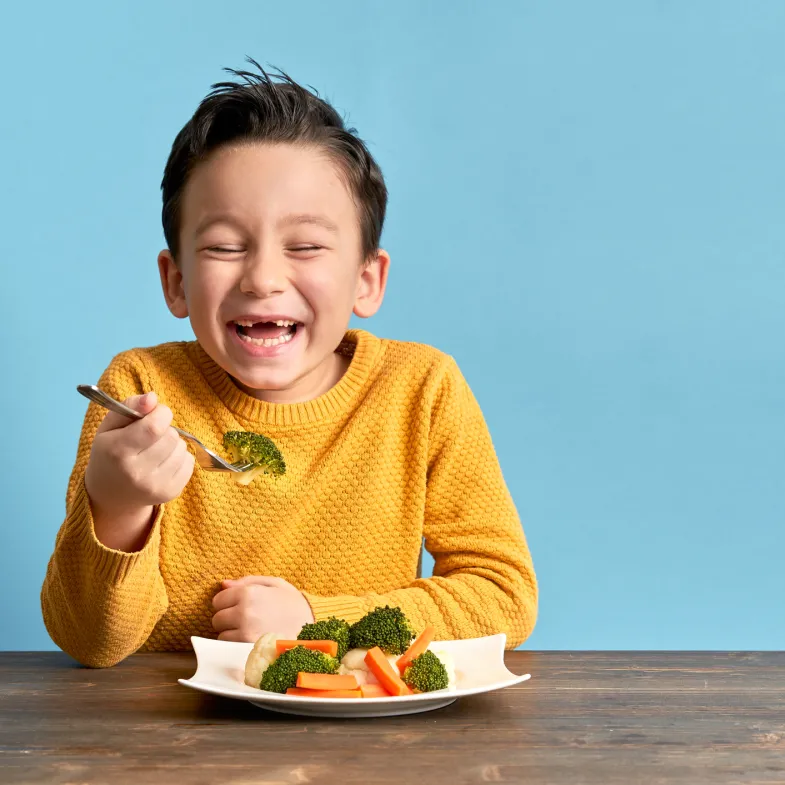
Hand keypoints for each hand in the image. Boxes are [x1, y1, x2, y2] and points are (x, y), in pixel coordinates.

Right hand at [85, 392, 194, 550]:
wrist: (110, 495)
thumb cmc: (110, 453)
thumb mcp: (110, 426)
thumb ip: (130, 405)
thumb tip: (153, 397)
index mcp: (118, 452)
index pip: (155, 426)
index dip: (160, 414)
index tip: (154, 415)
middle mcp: (137, 473)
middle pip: (171, 437)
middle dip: (164, 430)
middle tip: (149, 438)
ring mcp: (155, 486)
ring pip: (182, 448)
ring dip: (173, 444)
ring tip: (155, 451)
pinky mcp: (171, 493)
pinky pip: (190, 462)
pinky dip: (180, 458)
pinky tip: (163, 463)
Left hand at [211, 576, 314, 641]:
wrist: (312, 624)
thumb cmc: (293, 602)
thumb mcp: (274, 583)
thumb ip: (247, 581)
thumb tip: (223, 584)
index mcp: (248, 593)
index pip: (218, 600)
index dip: (226, 602)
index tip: (237, 605)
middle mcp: (243, 612)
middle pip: (217, 619)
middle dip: (227, 618)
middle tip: (244, 618)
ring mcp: (245, 632)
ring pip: (222, 635)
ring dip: (231, 633)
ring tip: (250, 629)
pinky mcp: (249, 648)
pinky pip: (231, 647)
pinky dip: (237, 644)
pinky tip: (252, 638)